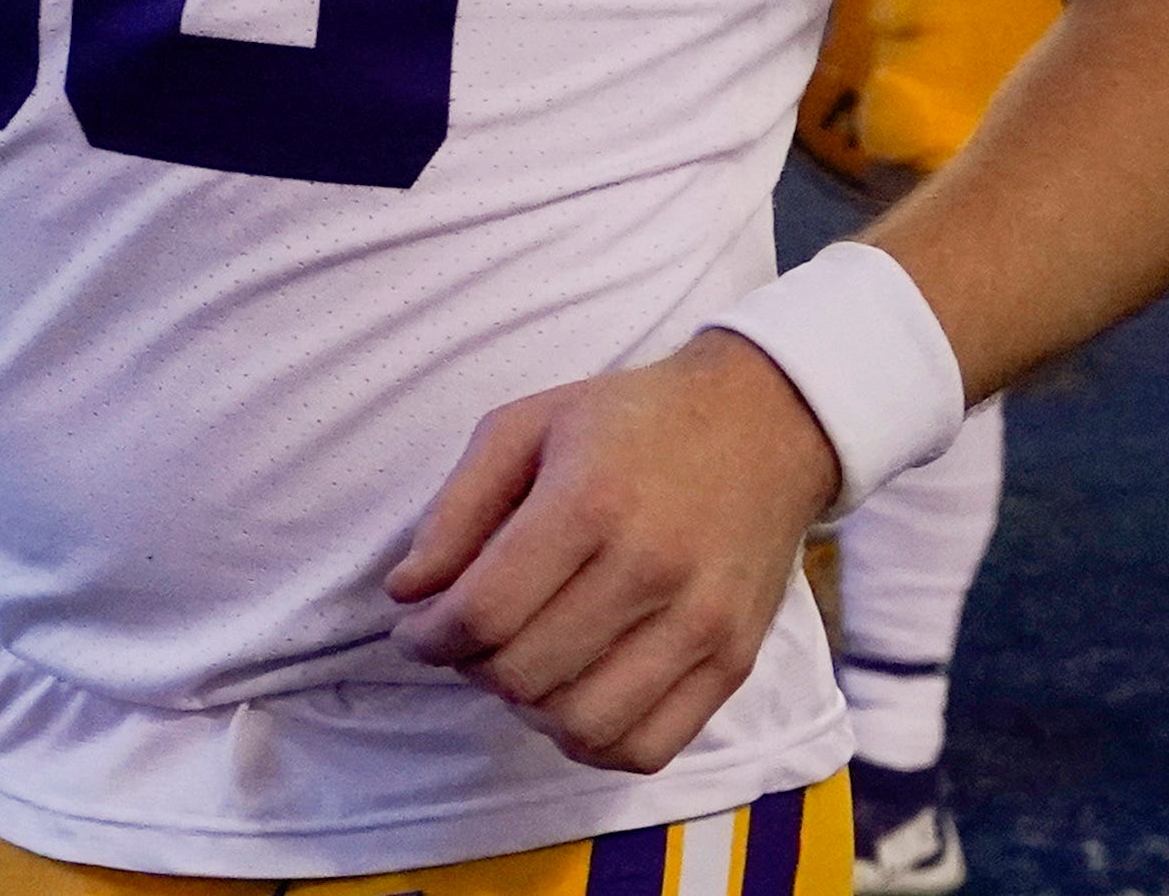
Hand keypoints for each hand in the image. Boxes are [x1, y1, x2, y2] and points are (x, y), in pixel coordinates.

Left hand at [381, 334, 841, 773]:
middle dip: (471, 668)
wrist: (762, 425)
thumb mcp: (524, 427)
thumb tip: (406, 594)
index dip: (429, 637)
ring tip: (520, 664)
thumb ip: (454, 509)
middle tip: (466, 639)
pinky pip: (646, 748)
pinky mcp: (735, 663)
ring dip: (528, 710)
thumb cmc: (629, 421)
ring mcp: (701, 626)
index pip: (485, 612)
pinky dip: (592, 741)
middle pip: (524, 674)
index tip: (416, 629)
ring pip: (581, 726)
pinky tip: (573, 695)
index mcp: (590, 502)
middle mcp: (651, 570)